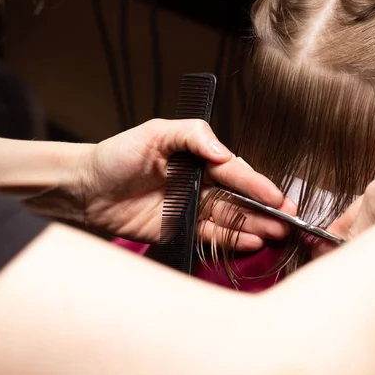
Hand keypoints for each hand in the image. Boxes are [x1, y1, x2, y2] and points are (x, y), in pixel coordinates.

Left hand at [72, 119, 294, 248]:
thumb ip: (192, 136)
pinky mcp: (179, 229)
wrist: (85, 188)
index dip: (258, 184)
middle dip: (265, 208)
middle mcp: (199, 183)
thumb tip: (225, 153)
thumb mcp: (155, 133)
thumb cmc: (117, 155)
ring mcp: (190, 208)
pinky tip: (251, 241)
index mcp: (197, 158)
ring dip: (254, 226)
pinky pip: (210, 236)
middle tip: (289, 221)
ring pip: (229, 218)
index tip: (278, 197)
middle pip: (239, 197)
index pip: (234, 172)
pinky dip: (231, 239)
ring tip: (277, 234)